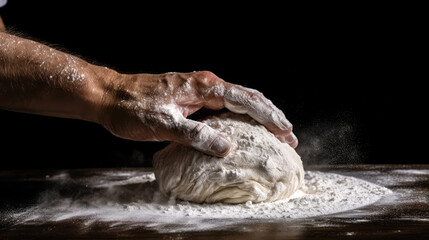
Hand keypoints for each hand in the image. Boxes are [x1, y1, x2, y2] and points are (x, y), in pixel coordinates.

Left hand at [99, 71, 297, 156]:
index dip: (268, 116)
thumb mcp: (163, 124)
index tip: (286, 131)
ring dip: (258, 115)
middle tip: (289, 135)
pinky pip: (223, 106)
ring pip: (237, 100)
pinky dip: (240, 116)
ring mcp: (199, 90)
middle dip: (270, 115)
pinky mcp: (191, 98)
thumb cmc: (132, 108)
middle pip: (247, 97)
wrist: (109, 96)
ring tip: (275, 131)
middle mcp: (205, 84)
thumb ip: (196, 136)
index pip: (245, 100)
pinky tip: (244, 127)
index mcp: (203, 87)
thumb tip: (227, 148)